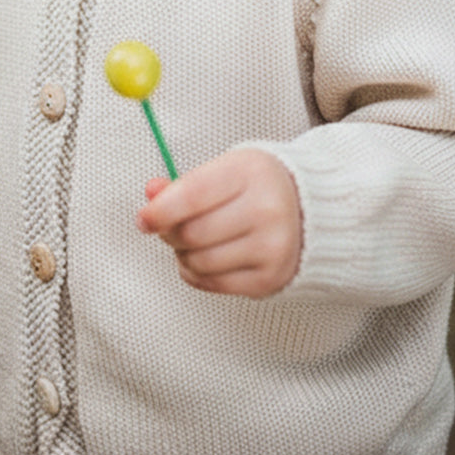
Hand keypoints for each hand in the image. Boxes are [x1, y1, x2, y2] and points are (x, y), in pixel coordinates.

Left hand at [136, 148, 302, 297]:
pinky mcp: (270, 278)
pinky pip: (213, 283)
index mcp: (251, 172)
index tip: (144, 218)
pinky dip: (196, 273)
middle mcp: (266, 209)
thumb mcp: (223, 171)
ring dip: (182, 255)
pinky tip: (203, 258)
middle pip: (192, 233)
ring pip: (199, 261)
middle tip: (168, 227)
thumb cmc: (257, 187)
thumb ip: (183, 183)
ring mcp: (272, 247)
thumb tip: (151, 194)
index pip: (193, 194)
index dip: (160, 210)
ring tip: (191, 241)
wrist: (310, 210)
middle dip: (169, 233)